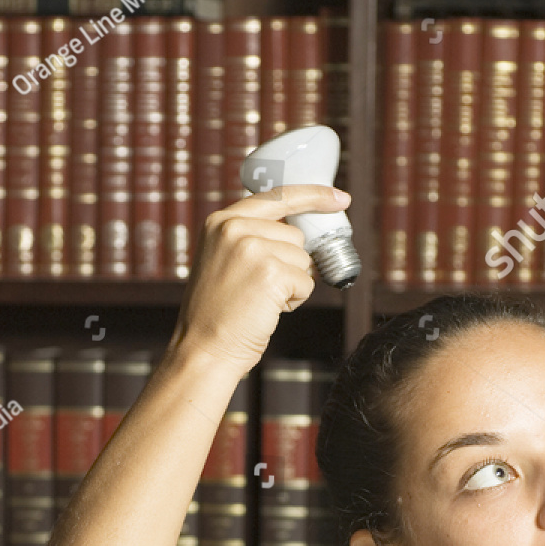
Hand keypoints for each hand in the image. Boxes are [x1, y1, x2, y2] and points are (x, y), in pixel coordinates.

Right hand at [172, 185, 351, 374]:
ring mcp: (253, 248)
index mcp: (221, 222)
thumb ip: (250, 239)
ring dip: (292, 283)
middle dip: (289, 264)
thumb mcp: (222, 261)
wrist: (204, 350)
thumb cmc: (216, 315)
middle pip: (295, 236)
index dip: (313, 196)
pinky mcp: (271, 273)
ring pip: (303, 259)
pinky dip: (295, 299)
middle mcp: (234, 228)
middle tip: (258, 289)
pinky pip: (306, 282)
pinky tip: (268, 309)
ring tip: (259, 300)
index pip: (277, 196)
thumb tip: (299, 237)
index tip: (340, 198)